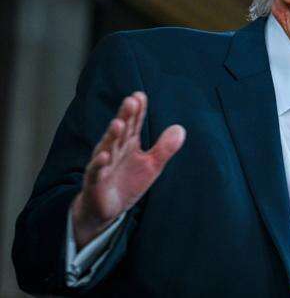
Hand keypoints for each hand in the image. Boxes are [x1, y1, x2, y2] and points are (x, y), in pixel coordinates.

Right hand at [71, 92, 184, 248]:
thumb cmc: (127, 182)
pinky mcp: (95, 182)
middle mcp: (114, 150)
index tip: (140, 95)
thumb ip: (164, 147)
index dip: (137, 111)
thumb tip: (180, 128)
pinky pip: (96, 172)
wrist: (105, 209)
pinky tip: (104, 155)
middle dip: (125, 116)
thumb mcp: (151, 165)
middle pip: (120, 131)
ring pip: (107, 148)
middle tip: (131, 101)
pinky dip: (99, 164)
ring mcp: (103, 165)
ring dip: (112, 136)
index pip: (133, 124)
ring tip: (118, 123)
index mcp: (128, 143)